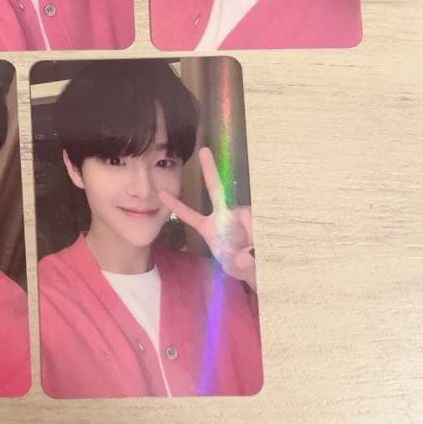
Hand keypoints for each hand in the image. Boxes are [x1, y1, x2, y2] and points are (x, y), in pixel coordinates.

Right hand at [158, 147, 255, 289]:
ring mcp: (219, 221)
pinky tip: (163, 195)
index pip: (248, 215)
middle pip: (224, 190)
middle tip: (204, 151)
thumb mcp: (259, 266)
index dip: (250, 229)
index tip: (253, 247)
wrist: (250, 272)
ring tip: (210, 170)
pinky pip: (191, 217)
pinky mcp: (208, 229)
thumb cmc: (259, 264)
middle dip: (213, 172)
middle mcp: (235, 215)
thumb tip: (243, 255)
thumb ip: (253, 261)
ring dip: (213, 192)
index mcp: (250, 221)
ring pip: (213, 202)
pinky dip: (178, 207)